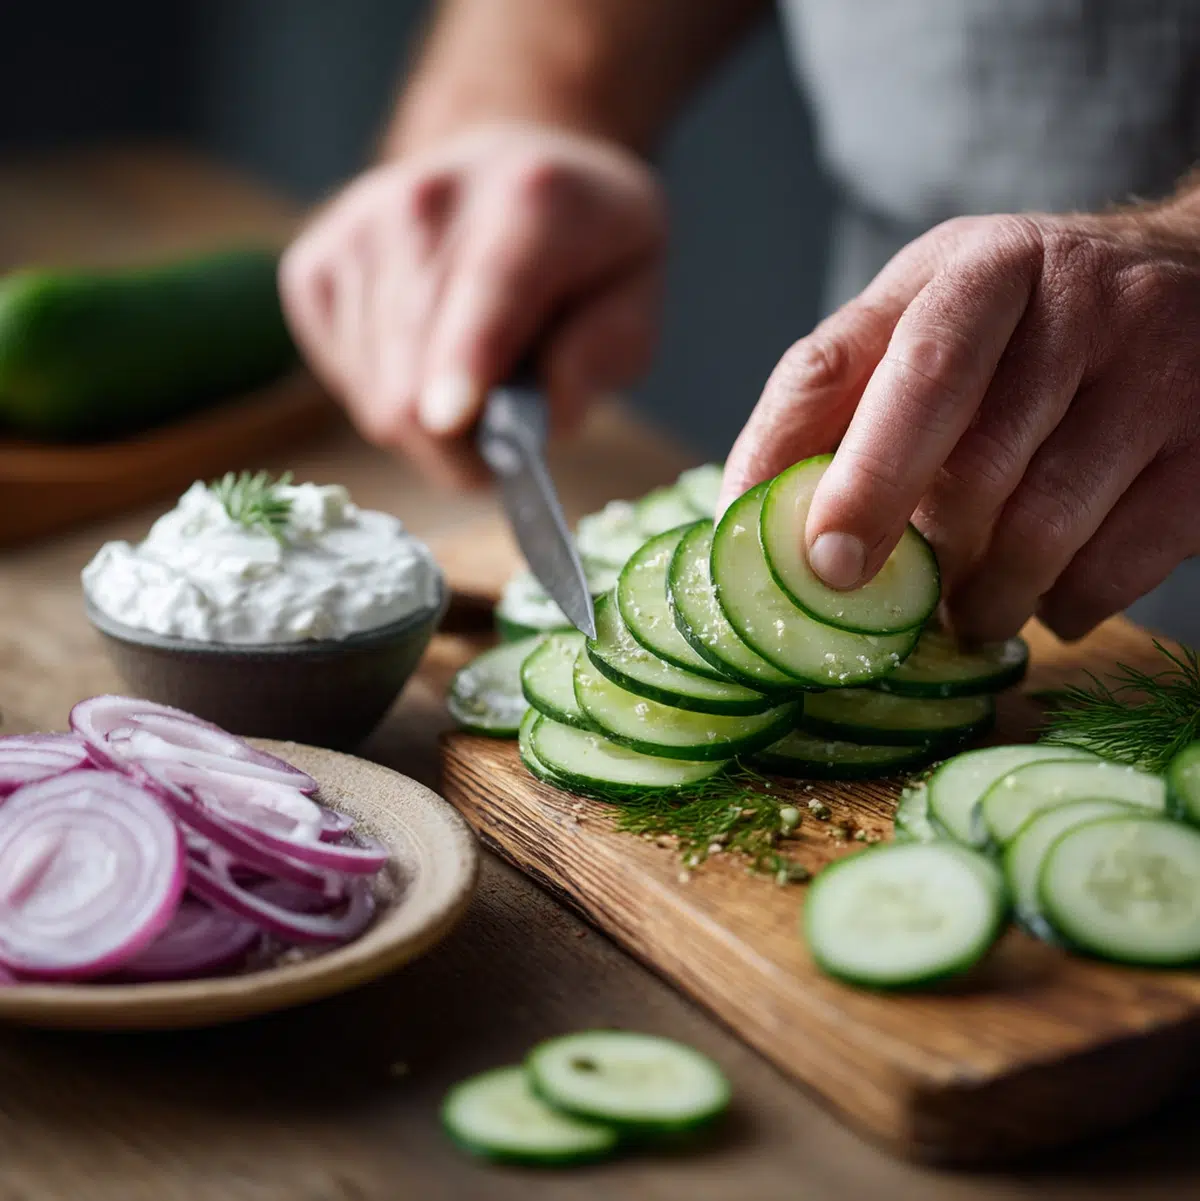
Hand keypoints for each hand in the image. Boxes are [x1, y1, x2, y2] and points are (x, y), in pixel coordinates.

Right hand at [279, 122, 666, 484]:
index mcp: (530, 199)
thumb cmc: (581, 246)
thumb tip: (543, 414)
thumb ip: (602, 352)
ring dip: (429, 422)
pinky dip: (388, 393)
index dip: (465, 361)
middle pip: (418, 372)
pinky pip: (346, 380)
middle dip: (463, 442)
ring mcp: (357, 230)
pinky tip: (424, 355)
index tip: (449, 418)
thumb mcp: (636, 292)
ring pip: (378, 391)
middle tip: (504, 435)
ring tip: (471, 378)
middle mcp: (426, 201)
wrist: (505, 166)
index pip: (489, 290)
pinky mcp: (312, 267)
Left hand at [720, 204, 1199, 640]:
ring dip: (984, 597)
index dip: (855, 474)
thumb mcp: (919, 310)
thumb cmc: (1017, 320)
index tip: (816, 561)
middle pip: (976, 461)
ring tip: (961, 611)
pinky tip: (1045, 598)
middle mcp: (1079, 302)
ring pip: (1043, 526)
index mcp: (980, 268)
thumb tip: (743, 504)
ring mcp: (1160, 369)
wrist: (1194, 277)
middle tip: (866, 600)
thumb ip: (831, 390)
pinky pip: (1121, 562)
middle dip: (913, 551)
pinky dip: (1066, 604)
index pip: (906, 367)